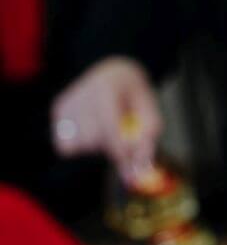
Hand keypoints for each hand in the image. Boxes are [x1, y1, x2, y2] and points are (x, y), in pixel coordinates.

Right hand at [51, 59, 161, 184]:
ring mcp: (67, 102)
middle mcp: (82, 93)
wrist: (113, 73)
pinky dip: (81, 144)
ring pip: (79, 144)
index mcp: (107, 88)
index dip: (119, 147)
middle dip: (109, 145)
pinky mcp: (58, 110)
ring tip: (106, 128)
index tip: (127, 162)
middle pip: (92, 138)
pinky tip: (92, 128)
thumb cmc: (134, 97)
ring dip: (95, 145)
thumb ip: (145, 141)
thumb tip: (136, 171)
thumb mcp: (149, 114)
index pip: (108, 124)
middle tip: (121, 137)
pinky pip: (66, 145)